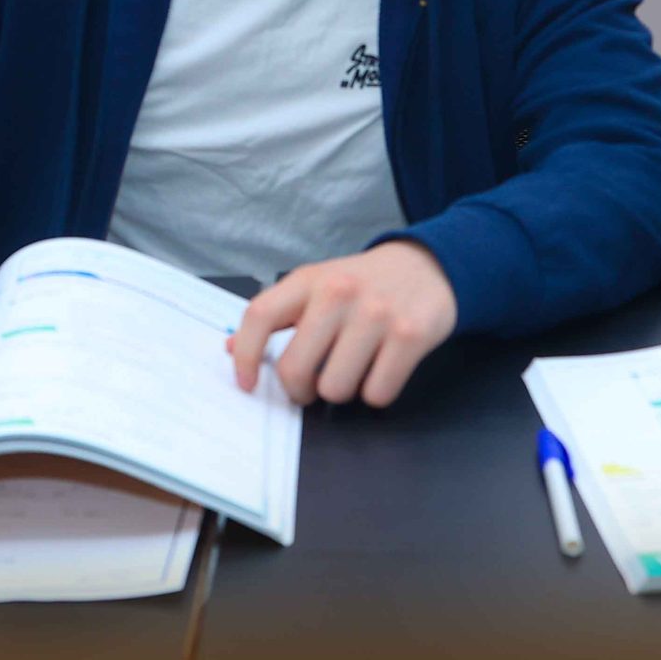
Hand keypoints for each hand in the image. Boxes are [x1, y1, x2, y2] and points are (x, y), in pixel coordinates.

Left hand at [228, 240, 457, 407]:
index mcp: (308, 280)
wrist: (428, 265)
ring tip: (353, 368)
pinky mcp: (410, 335)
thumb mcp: (316, 285)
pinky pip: (377, 394)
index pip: (260, 316)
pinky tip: (381, 369)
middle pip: (295, 368)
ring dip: (343, 390)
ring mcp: (376, 314)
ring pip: (336, 389)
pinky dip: (377, 392)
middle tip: (311, 386)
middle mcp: (339, 293)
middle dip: (300, 391)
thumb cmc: (364, 283)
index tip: (247, 383)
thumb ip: (277, 315)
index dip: (245, 356)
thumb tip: (232, 349)